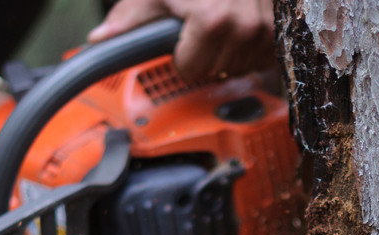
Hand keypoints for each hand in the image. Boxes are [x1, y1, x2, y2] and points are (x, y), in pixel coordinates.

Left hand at [88, 0, 275, 84]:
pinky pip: (262, 59)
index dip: (181, 56)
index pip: (190, 70)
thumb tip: (98, 40)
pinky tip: (243, 29)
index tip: (183, 38)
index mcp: (210, 22)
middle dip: (205, 55)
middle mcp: (242, 29)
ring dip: (228, 53)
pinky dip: (251, 49)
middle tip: (202, 28)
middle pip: (214, 72)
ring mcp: (265, 33)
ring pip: (239, 68)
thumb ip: (130, 18)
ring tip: (224, 25)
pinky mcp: (280, 33)